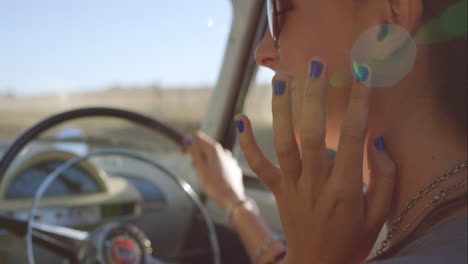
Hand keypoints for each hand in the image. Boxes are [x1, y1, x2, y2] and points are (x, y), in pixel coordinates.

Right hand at [183, 131, 244, 209]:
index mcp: (214, 149)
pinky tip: (213, 178)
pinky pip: (222, 164)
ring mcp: (230, 160)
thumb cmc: (214, 185)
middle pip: (207, 147)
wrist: (231, 198)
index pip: (198, 137)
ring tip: (203, 174)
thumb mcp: (200, 167)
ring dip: (206, 161)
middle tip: (193, 166)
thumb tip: (189, 139)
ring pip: (214, 156)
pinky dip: (215, 167)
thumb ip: (194, 151)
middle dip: (198, 154)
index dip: (189, 142)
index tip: (183, 152)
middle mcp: (224, 152)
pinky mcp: (234, 168)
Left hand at [235, 59, 395, 263]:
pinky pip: (259, 165)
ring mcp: (293, 186)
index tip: (361, 73)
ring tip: (281, 79)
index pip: (355, 136)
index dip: (359, 102)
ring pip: (284, 143)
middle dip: (314, 96)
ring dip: (281, 110)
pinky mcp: (277, 190)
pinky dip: (247, 143)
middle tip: (314, 64)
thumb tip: (376, 141)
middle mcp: (316, 183)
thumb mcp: (379, 215)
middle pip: (313, 133)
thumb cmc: (352, 239)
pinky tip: (240, 118)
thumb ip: (385, 178)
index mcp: (346, 188)